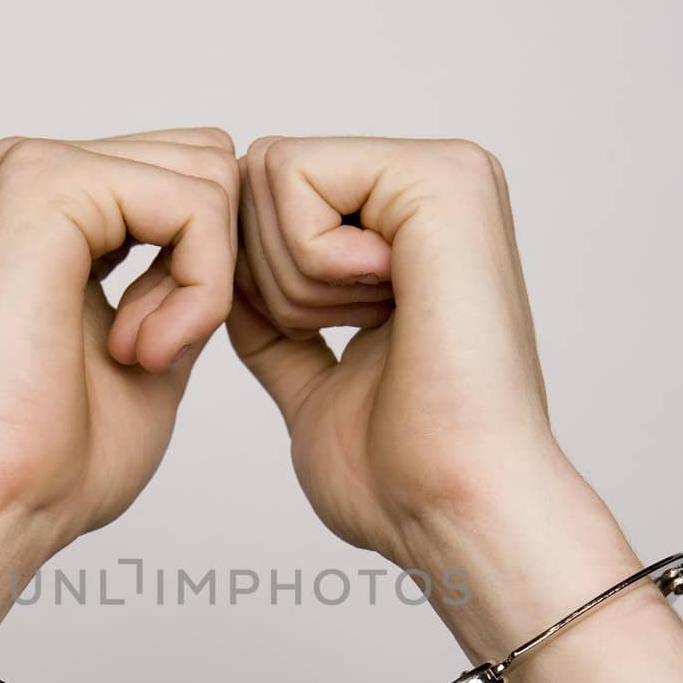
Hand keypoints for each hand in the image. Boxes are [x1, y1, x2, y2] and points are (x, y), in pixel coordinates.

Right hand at [0, 125, 238, 548]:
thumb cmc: (54, 456)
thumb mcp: (152, 348)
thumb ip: (184, 281)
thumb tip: (234, 227)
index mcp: (47, 204)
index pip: (189, 177)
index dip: (211, 268)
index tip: (157, 351)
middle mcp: (29, 169)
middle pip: (205, 161)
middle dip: (213, 265)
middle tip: (152, 350)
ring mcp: (30, 168)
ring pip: (207, 176)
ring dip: (204, 283)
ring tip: (140, 353)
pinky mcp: (44, 186)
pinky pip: (193, 205)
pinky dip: (198, 289)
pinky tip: (143, 351)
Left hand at [229, 136, 632, 654]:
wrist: (455, 509)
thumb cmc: (401, 474)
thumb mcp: (314, 385)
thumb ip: (275, 330)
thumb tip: (228, 283)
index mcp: (409, 232)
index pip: (262, 203)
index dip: (247, 284)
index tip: (316, 346)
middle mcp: (432, 190)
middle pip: (255, 178)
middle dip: (264, 278)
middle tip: (345, 339)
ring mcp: (444, 176)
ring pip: (268, 174)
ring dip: (290, 281)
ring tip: (373, 333)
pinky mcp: (441, 179)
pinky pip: (294, 175)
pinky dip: (307, 263)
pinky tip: (383, 311)